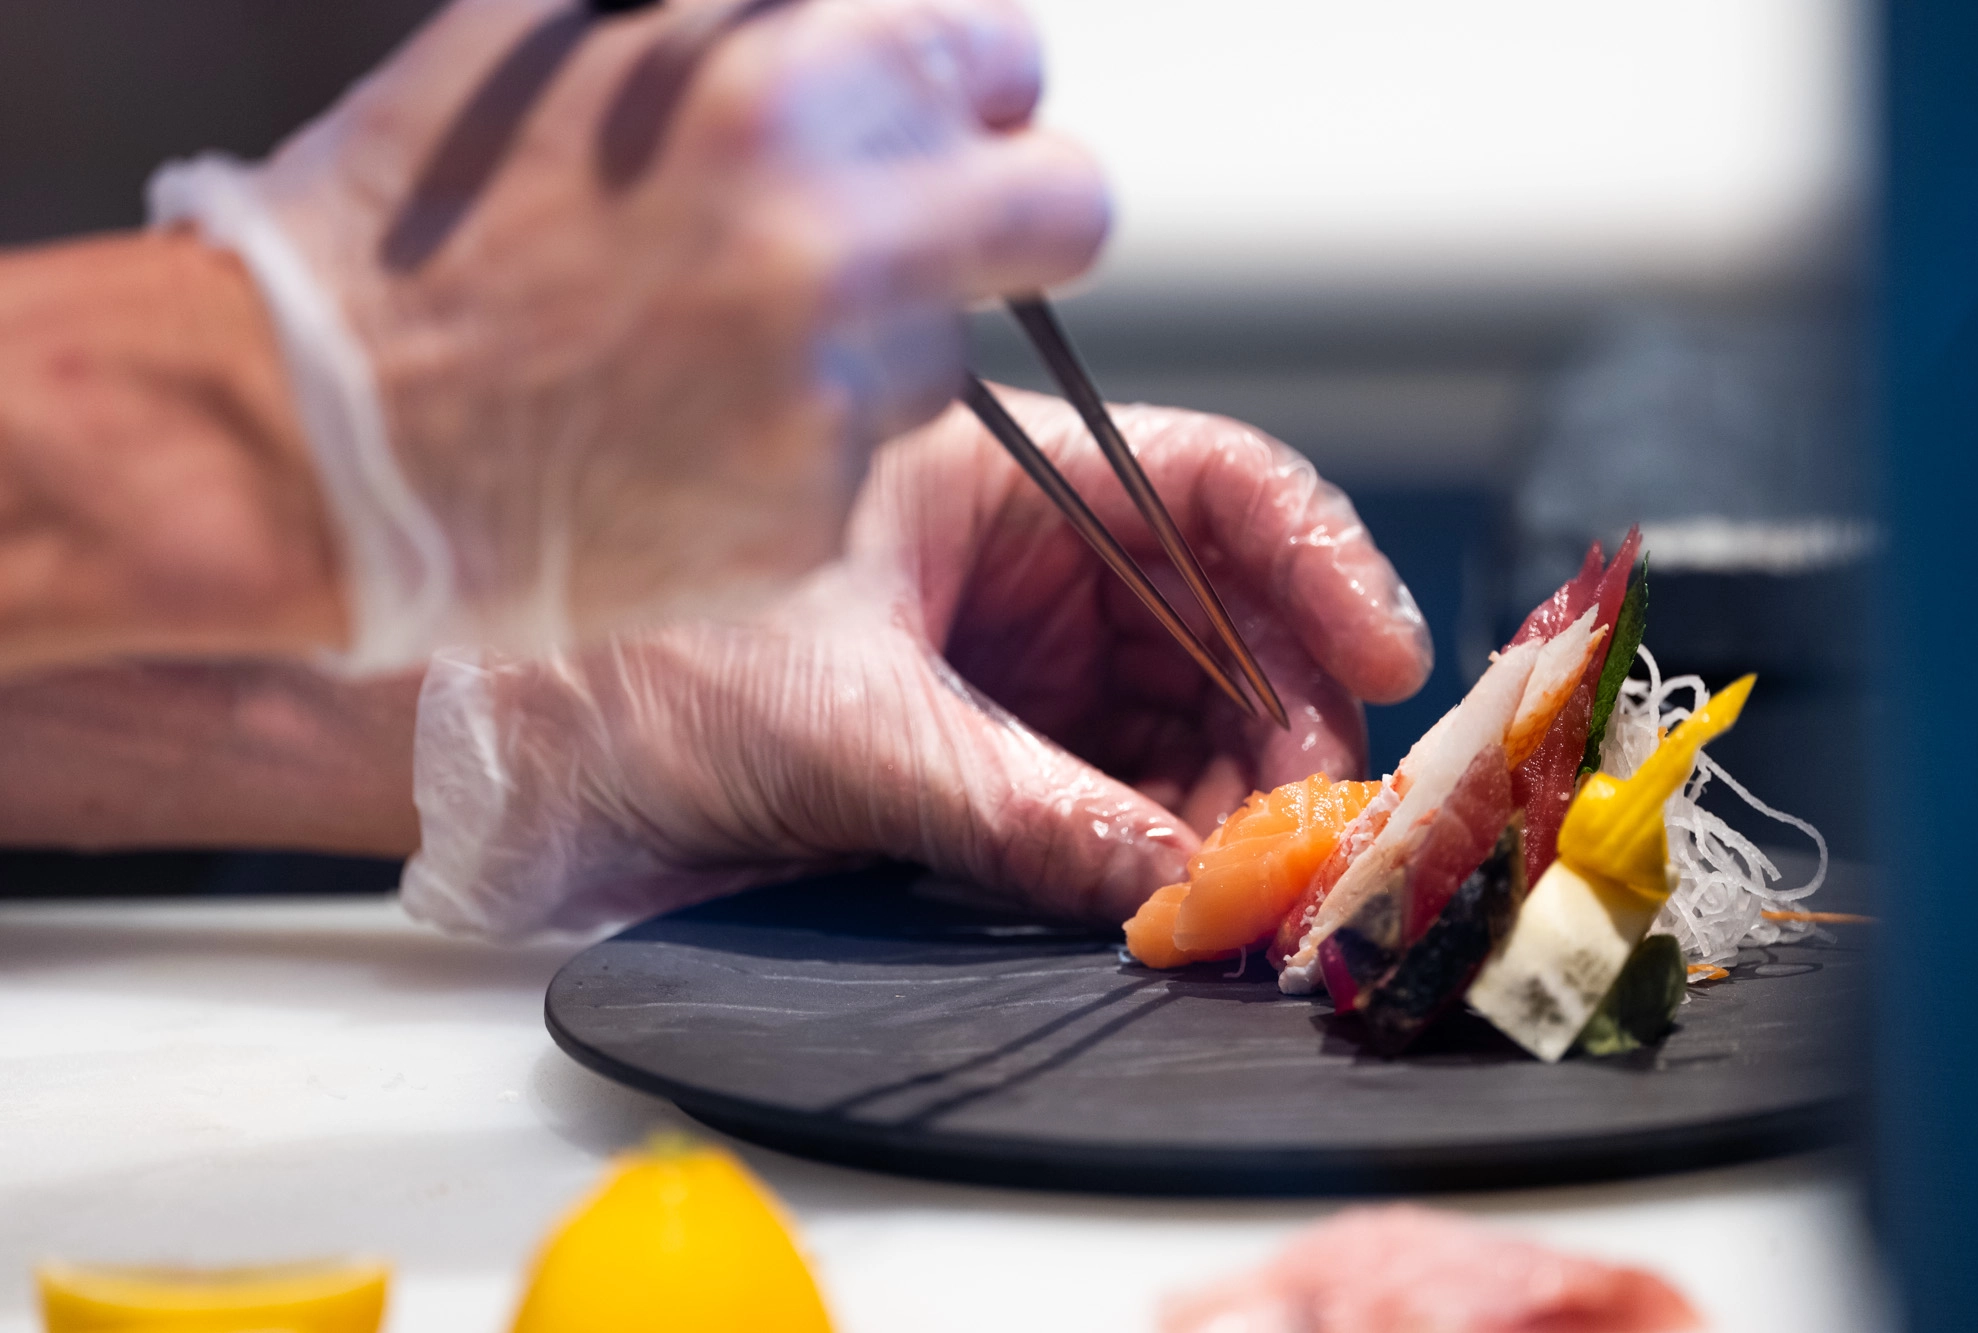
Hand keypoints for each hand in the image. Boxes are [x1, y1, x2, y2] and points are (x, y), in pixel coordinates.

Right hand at [174, 0, 1105, 661]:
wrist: (304, 434)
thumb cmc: (408, 227)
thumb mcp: (560, 37)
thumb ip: (739, 18)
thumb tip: (862, 19)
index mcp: (786, 80)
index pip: (1006, 57)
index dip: (964, 91)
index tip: (925, 124)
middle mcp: (840, 239)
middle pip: (1063, 212)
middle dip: (1007, 214)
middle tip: (914, 238)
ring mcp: (830, 396)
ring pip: (949, 354)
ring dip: (871, 343)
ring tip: (709, 349)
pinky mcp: (806, 521)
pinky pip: (861, 463)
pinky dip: (794, 448)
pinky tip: (677, 435)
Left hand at [403, 389, 1431, 938]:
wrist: (502, 749)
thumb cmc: (624, 656)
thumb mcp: (838, 719)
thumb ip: (1015, 804)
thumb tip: (1169, 880)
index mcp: (990, 479)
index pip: (1209, 483)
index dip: (1316, 558)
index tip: (1383, 651)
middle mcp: (1020, 566)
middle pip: (1220, 621)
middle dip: (1283, 715)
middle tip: (1314, 820)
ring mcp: (1010, 665)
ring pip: (1182, 722)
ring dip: (1231, 798)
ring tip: (1249, 879)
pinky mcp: (986, 757)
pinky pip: (1114, 796)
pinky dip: (1156, 846)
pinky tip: (1176, 896)